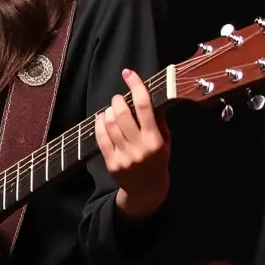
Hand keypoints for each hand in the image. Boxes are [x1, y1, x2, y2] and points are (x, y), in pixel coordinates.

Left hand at [95, 70, 169, 218]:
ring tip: (112, 109)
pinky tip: (102, 118)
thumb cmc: (158, 161)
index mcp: (155, 140)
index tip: (128, 73)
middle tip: (119, 98)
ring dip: (108, 111)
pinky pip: (100, 137)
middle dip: (118, 100)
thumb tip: (149, 95)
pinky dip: (99, 123)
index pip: (145, 106)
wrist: (147, 191)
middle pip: (122, 114)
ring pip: (110, 124)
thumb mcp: (165, 141)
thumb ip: (158, 120)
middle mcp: (139, 148)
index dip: (136, 86)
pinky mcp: (111, 162)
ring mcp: (123, 156)